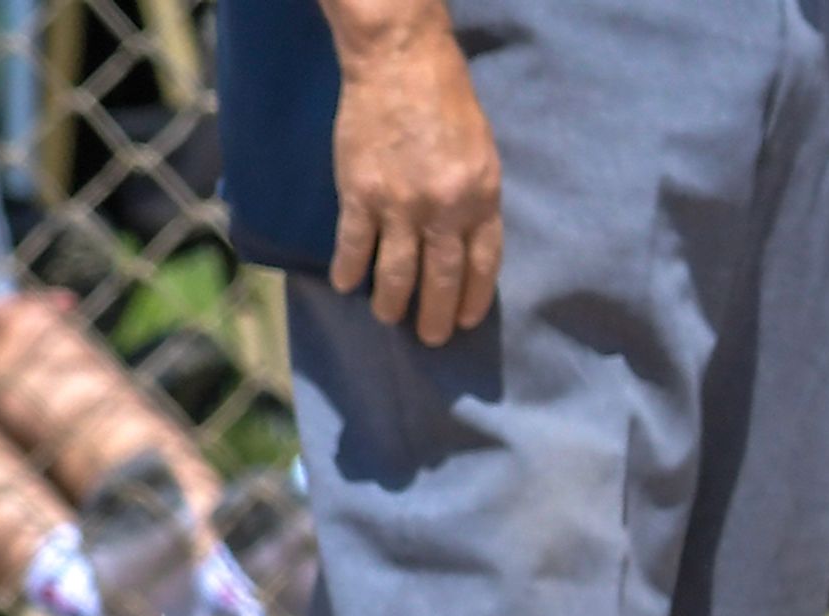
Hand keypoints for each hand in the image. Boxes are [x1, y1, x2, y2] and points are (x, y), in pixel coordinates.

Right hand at [329, 19, 502, 346]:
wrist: (400, 64)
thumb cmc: (447, 104)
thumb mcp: (482, 154)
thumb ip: (476, 199)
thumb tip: (469, 242)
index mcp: (481, 199)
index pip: (482, 265)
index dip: (473, 298)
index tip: (465, 320)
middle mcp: (444, 210)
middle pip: (442, 278)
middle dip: (436, 315)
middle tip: (430, 339)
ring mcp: (400, 204)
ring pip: (397, 271)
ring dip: (392, 302)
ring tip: (388, 318)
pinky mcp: (360, 193)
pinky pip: (354, 244)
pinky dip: (350, 269)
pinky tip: (346, 286)